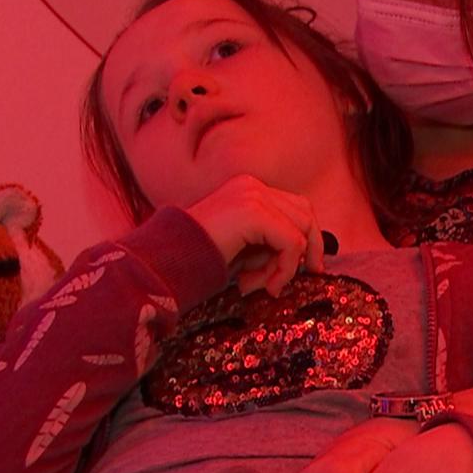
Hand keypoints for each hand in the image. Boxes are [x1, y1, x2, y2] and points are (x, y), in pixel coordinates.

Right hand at [185, 175, 324, 295]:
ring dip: (287, 266)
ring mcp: (253, 195)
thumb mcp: (242, 250)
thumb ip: (270, 245)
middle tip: (286, 282)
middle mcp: (252, 186)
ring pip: (300, 230)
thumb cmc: (198, 261)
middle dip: (303, 253)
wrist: (164, 262)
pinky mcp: (253, 212)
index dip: (308, 240)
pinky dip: (285, 269)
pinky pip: (291, 242)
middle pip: (305, 214)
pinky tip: (267, 286)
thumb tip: (306, 258)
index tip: (308, 270)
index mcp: (248, 189)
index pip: (297, 208)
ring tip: (263, 286)